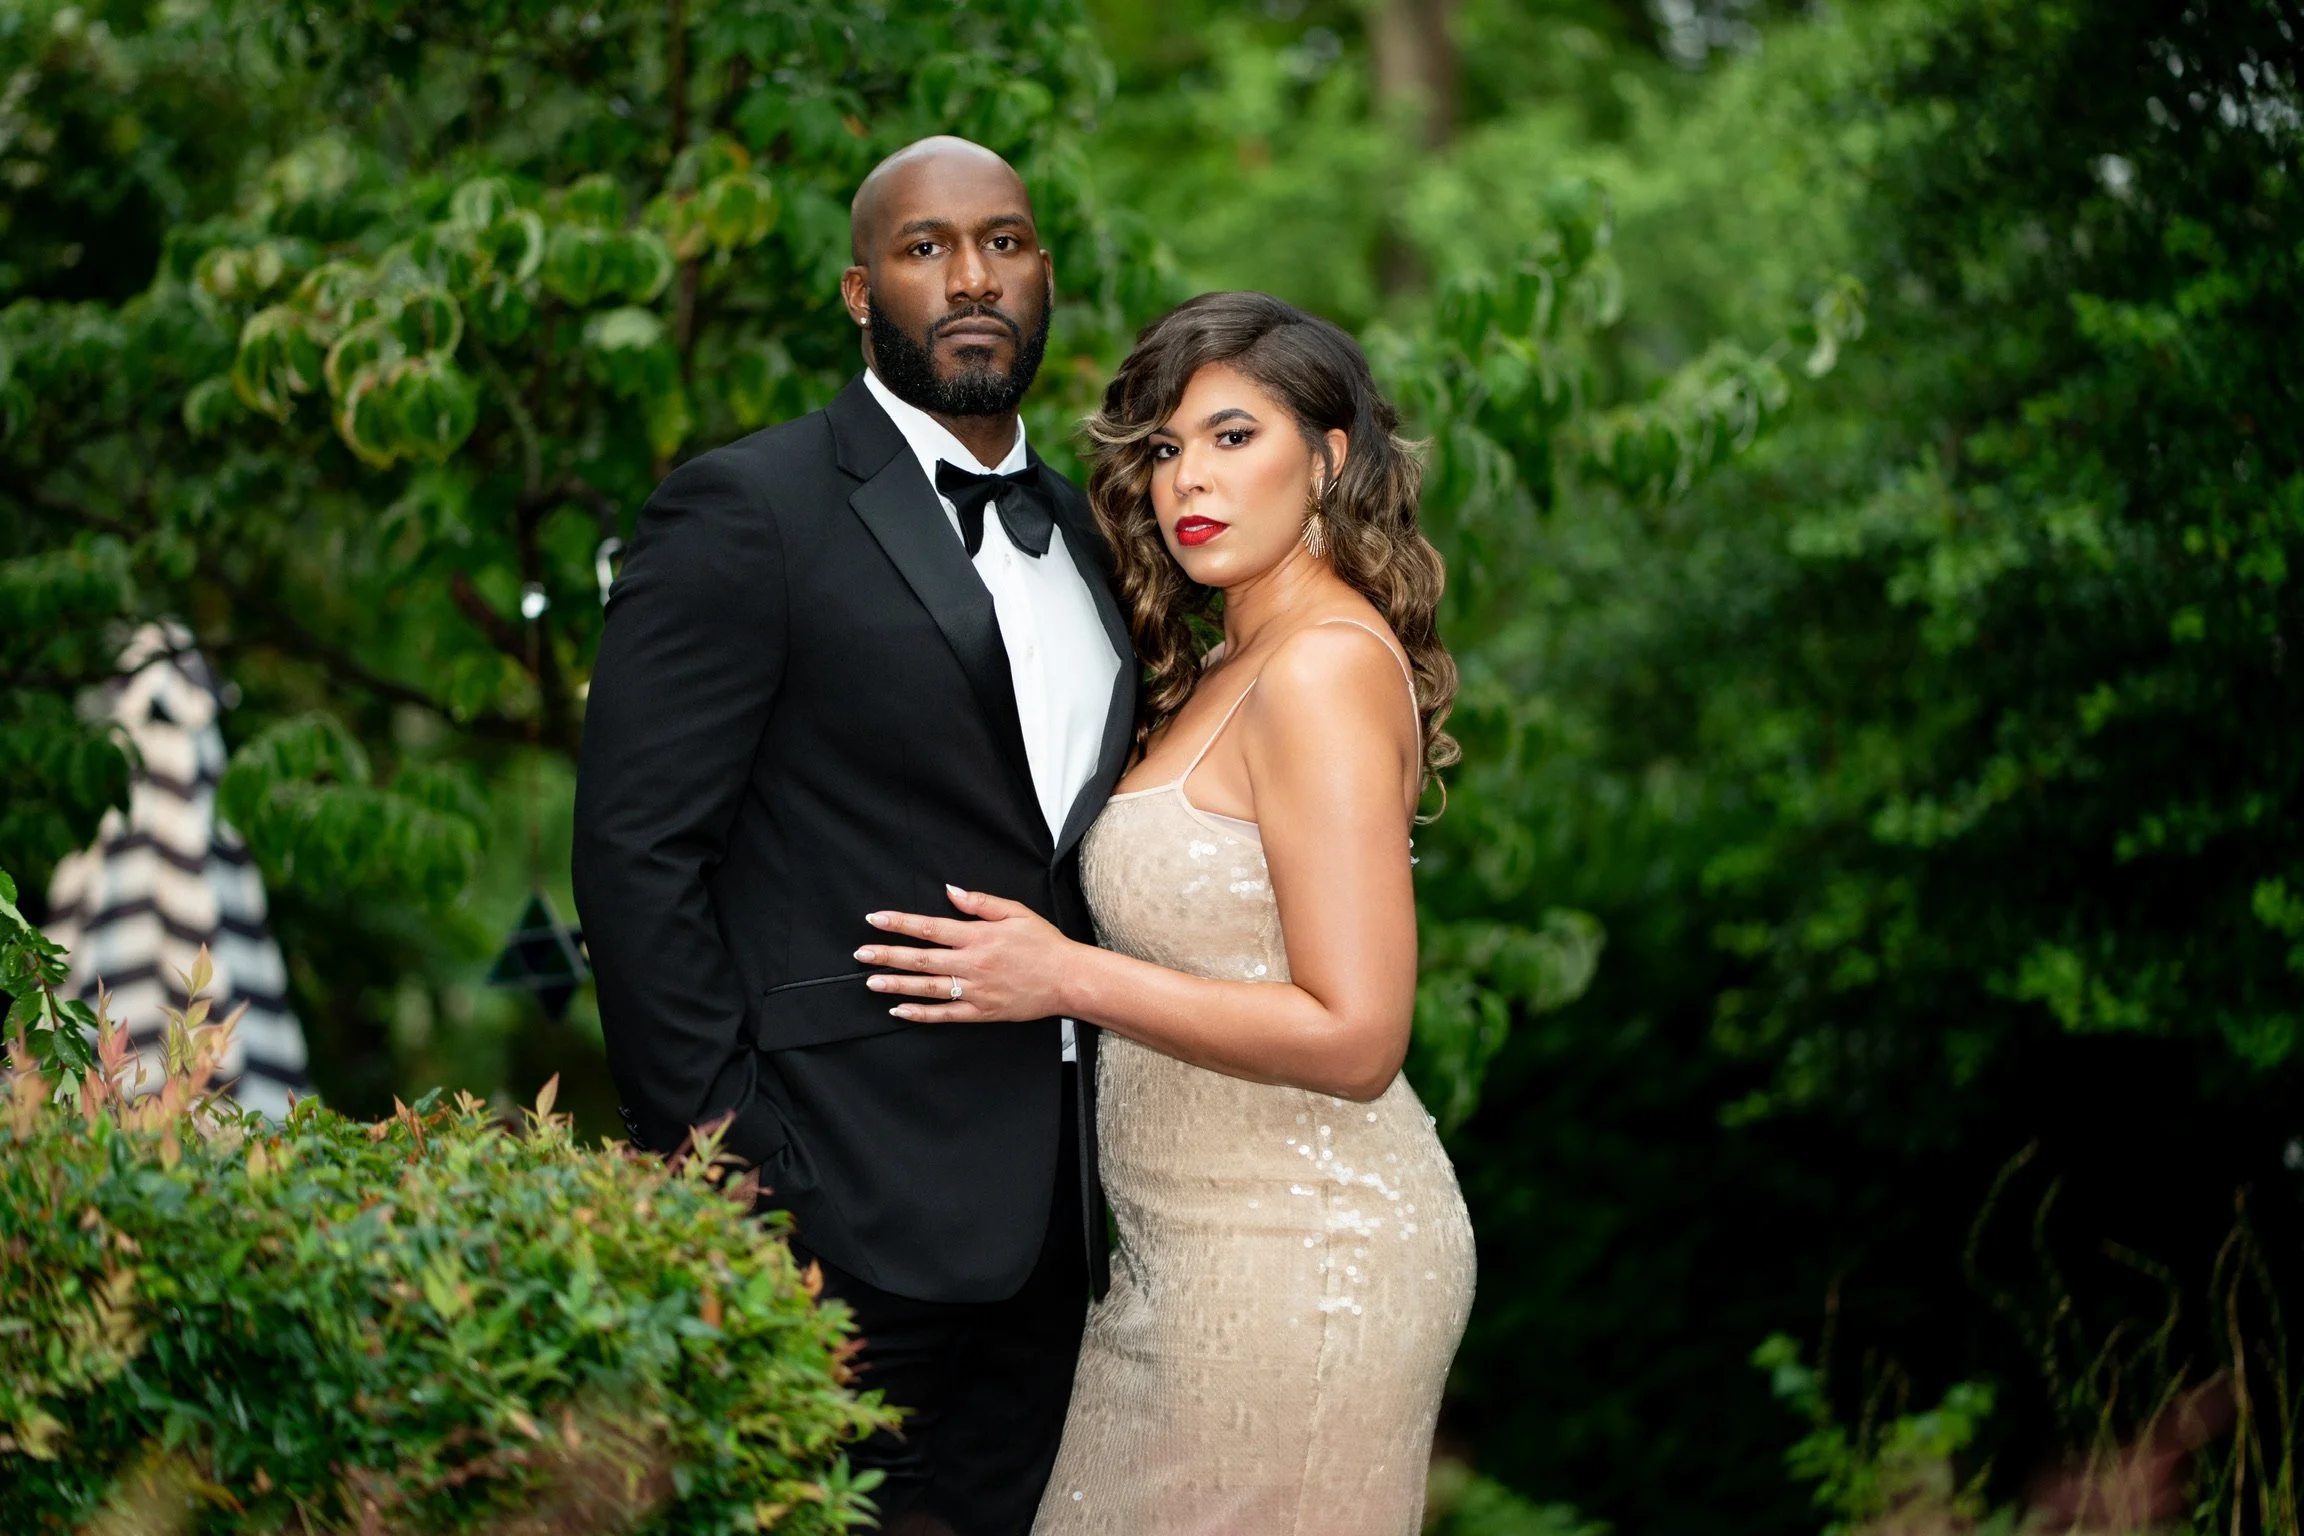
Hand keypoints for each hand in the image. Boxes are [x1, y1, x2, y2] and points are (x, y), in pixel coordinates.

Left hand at [855, 885, 1080, 1022]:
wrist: (1068, 979)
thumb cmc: (1044, 943)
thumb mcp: (1016, 912)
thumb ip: (980, 902)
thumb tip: (950, 891)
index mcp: (978, 936)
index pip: (930, 927)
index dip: (899, 923)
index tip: (875, 920)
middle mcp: (972, 964)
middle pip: (921, 959)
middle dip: (888, 955)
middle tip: (861, 953)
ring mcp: (976, 990)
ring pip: (928, 988)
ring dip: (897, 984)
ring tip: (871, 981)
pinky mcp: (982, 1011)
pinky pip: (946, 1015)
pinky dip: (921, 1013)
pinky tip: (900, 1009)